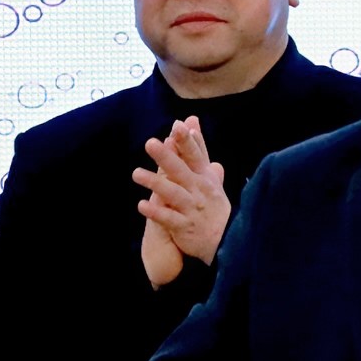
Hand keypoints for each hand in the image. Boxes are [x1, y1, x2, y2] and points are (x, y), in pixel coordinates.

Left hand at [134, 116, 231, 286]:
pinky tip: (141, 205)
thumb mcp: (208, 174)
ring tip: (136, 173)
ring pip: (173, 193)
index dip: (187, 141)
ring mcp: (192, 209)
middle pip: (181, 170)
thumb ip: (197, 148)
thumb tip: (192, 120)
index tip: (178, 125)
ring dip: (155, 183)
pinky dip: (156, 212)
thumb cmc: (211, 203)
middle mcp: (199, 191)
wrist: (225, 240)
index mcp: (204, 177)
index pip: (196, 155)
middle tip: (150, 143)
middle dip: (167, 156)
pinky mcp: (185, 227)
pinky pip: (168, 219)